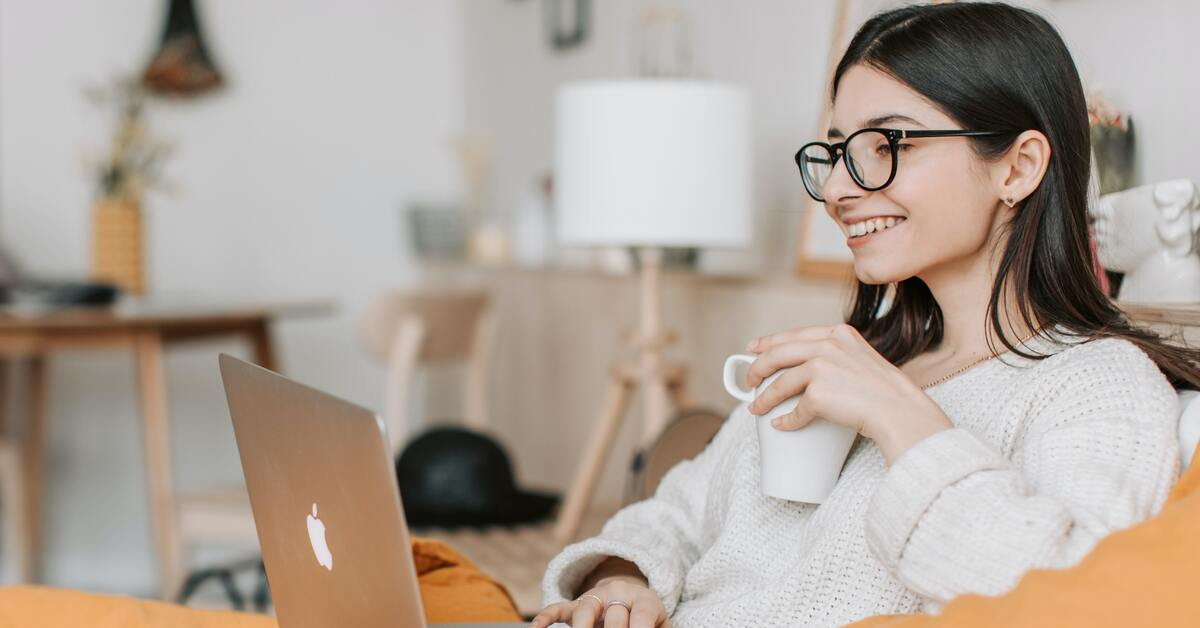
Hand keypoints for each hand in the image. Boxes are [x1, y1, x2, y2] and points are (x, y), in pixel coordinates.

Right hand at [529, 576, 669, 627]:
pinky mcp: (576, 607)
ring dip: (583, 627)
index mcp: (644, 600)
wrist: (631, 598)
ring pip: (585, 609)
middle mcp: (617, 594)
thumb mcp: (659, 625)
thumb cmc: (648, 620)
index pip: (642, 615)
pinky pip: (558, 609)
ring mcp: (594, 599)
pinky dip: (546, 617)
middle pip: (614, 612)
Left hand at [743, 323, 951, 463]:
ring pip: (780, 383)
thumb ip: (838, 356)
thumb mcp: (862, 358)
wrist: (901, 411)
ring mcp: (822, 367)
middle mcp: (828, 345)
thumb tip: (807, 370)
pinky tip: (781, 425)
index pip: (795, 334)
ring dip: (764, 398)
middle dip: (757, 367)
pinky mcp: (819, 393)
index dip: (769, 341)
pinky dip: (786, 420)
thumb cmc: (886, 392)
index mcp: (839, 333)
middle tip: (749, 381)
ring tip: (756, 408)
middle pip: (778, 353)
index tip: (753, 348)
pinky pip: (795, 410)